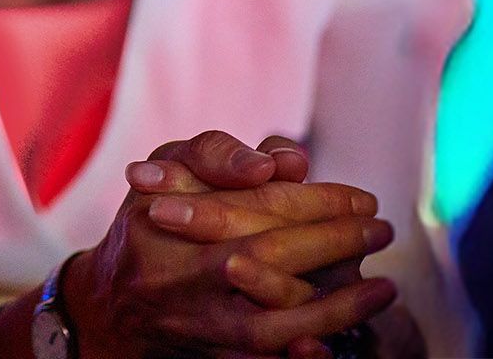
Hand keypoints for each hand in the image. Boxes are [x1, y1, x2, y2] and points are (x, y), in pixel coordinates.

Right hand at [60, 132, 399, 356]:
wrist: (110, 306)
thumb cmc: (151, 220)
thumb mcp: (170, 168)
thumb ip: (221, 154)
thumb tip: (285, 162)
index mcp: (167, 216)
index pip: (256, 203)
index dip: (318, 201)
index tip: (364, 199)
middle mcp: (178, 274)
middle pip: (267, 257)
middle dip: (335, 244)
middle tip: (382, 232)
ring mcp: (194, 321)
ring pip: (269, 323)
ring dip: (334, 307)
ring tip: (383, 288)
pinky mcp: (209, 356)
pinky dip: (304, 350)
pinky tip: (344, 332)